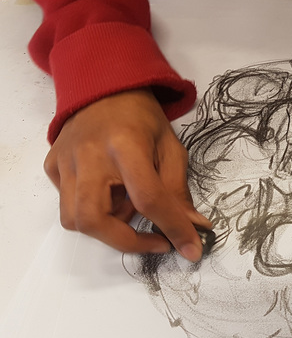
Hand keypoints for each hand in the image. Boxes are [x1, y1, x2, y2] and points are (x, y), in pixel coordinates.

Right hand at [44, 89, 211, 260]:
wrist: (105, 88)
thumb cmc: (142, 117)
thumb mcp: (170, 148)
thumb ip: (178, 190)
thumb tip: (194, 228)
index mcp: (125, 145)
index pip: (147, 198)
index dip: (172, 228)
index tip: (190, 249)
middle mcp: (88, 155)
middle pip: (94, 219)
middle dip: (127, 241)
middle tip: (156, 239)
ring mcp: (64, 162)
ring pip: (75, 219)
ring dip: (108, 227)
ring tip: (129, 204)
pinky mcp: (52, 167)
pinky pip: (67, 205)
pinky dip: (93, 211)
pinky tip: (110, 193)